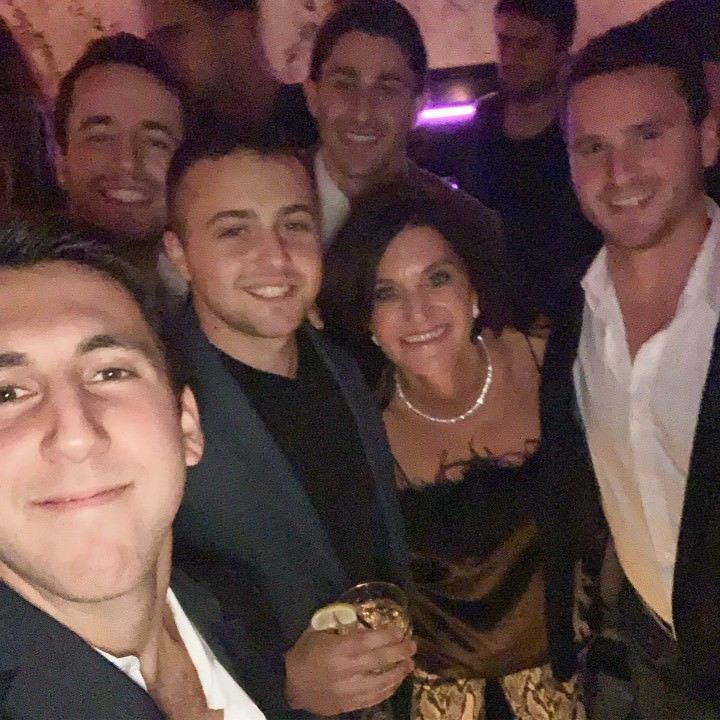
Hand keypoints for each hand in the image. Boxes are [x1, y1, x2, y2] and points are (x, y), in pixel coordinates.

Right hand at [284, 625, 415, 714]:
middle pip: (380, 661)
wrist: (288, 684)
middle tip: (412, 646)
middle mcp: (347, 671)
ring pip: (381, 683)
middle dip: (400, 652)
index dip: (388, 636)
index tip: (401, 630)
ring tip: (409, 664)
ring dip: (398, 673)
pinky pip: (374, 698)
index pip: (370, 641)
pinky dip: (387, 690)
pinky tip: (395, 682)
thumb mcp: (318, 631)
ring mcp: (350, 691)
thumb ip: (340, 624)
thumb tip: (361, 617)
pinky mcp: (349, 705)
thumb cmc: (304, 653)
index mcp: (339, 649)